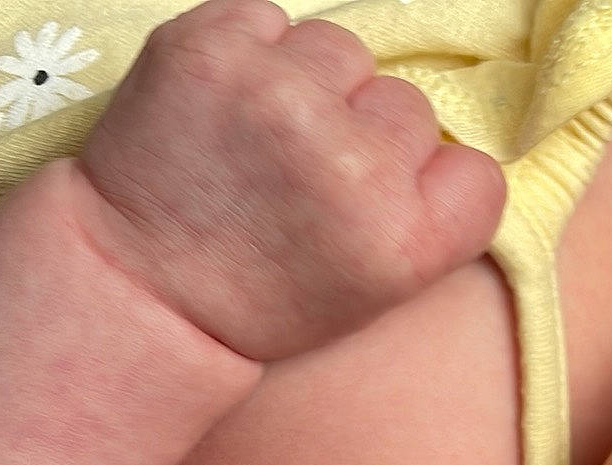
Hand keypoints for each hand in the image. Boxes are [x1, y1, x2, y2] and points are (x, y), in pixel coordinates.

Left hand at [76, 0, 504, 359]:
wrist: (135, 286)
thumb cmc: (264, 291)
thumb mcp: (379, 289)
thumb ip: (428, 211)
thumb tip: (436, 128)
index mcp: (405, 240)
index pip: (476, 173)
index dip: (428, 186)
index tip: (374, 212)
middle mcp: (352, 165)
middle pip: (408, 105)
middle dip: (364, 133)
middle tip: (301, 183)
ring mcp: (278, 98)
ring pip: (341, 50)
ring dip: (309, 81)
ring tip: (259, 136)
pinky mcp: (211, 49)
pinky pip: (268, 18)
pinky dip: (249, 50)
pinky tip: (222, 105)